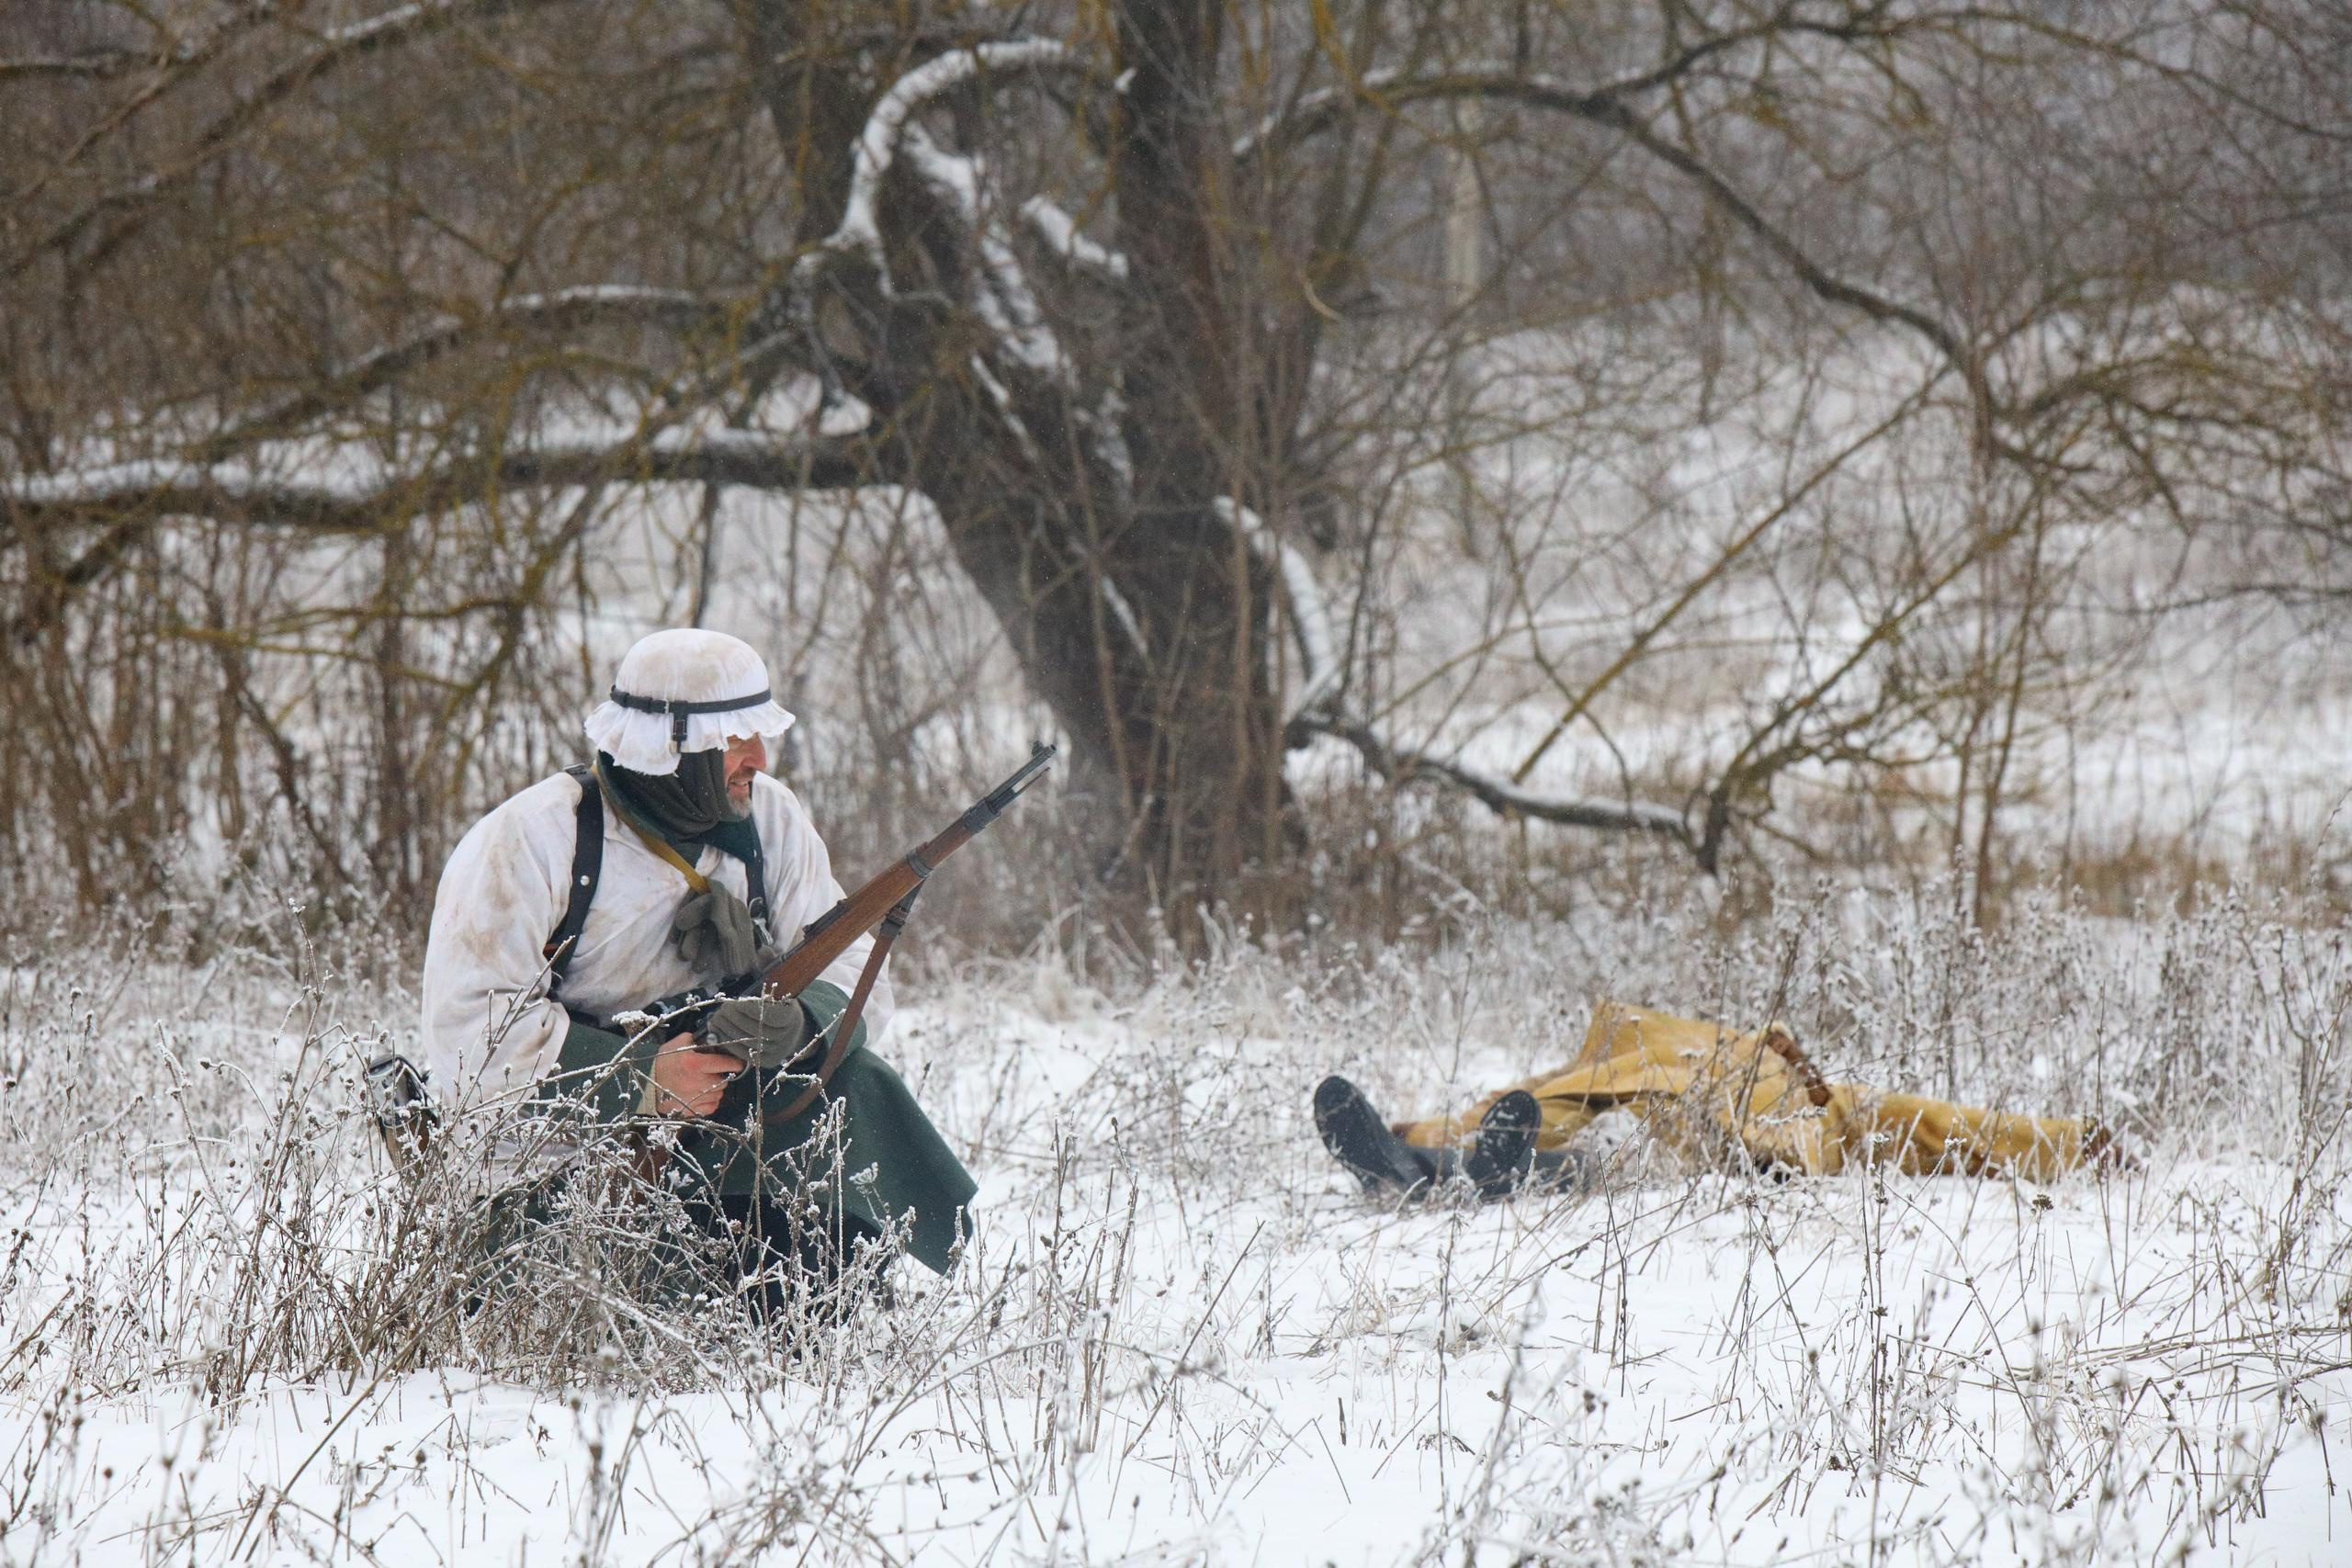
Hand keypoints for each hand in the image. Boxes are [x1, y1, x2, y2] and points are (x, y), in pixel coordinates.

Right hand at [648, 1030, 735, 1117]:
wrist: (648, 1087)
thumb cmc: (663, 1063)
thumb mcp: (676, 1044)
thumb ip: (695, 1040)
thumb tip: (713, 1038)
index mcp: (695, 1063)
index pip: (725, 1063)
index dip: (734, 1062)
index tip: (738, 1062)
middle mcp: (698, 1082)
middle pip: (724, 1081)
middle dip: (720, 1076)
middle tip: (711, 1073)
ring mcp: (696, 1098)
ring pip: (719, 1094)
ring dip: (715, 1089)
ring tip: (703, 1084)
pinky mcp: (693, 1111)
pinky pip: (712, 1106)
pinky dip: (710, 1101)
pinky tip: (700, 1095)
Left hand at [703, 994, 817, 1070]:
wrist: (791, 1030)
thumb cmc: (776, 1008)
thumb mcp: (773, 997)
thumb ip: (756, 998)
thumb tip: (730, 1003)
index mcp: (791, 1015)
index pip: (767, 1012)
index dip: (746, 1008)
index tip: (730, 1002)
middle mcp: (787, 1035)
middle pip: (755, 1028)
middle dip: (732, 1019)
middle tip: (719, 1012)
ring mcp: (779, 1050)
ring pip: (748, 1042)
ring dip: (727, 1031)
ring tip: (715, 1022)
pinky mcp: (770, 1061)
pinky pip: (746, 1054)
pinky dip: (730, 1044)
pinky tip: (721, 1035)